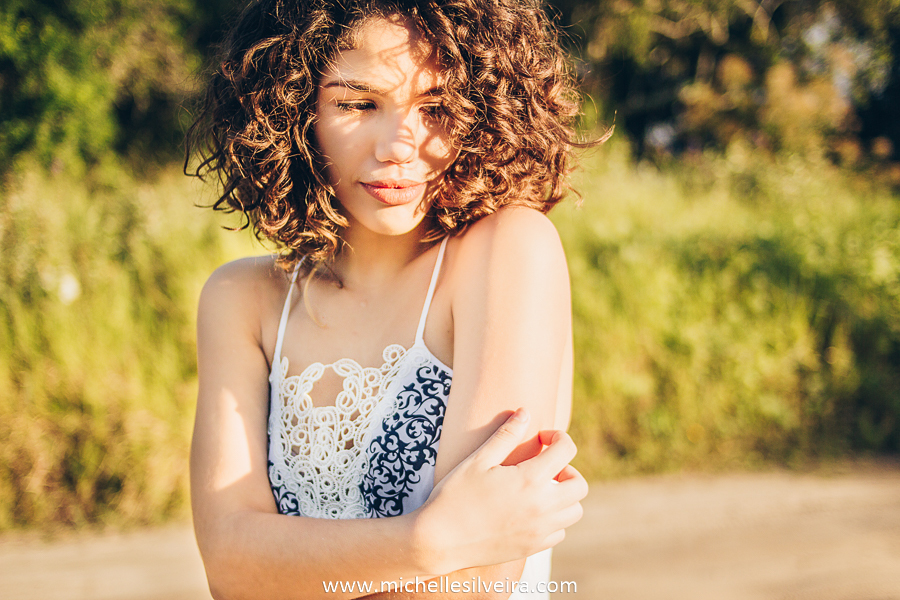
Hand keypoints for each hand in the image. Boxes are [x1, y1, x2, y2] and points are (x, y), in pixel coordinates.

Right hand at [414, 408, 587, 574]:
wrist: (438, 540)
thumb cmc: (455, 495)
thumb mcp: (478, 460)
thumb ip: (506, 435)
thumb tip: (525, 411)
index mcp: (530, 480)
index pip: (566, 450)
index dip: (557, 437)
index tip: (541, 438)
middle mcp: (542, 507)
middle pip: (579, 485)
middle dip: (567, 468)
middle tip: (544, 466)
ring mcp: (539, 530)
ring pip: (574, 511)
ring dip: (564, 495)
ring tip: (539, 488)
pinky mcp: (532, 548)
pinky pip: (559, 532)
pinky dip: (554, 519)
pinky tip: (531, 510)